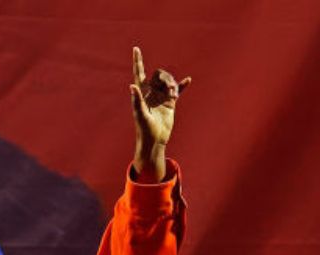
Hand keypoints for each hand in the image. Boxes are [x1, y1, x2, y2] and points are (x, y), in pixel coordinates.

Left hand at [130, 45, 189, 181]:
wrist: (155, 140)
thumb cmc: (144, 129)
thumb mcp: (140, 114)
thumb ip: (137, 100)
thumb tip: (131, 86)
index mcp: (142, 92)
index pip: (139, 73)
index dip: (137, 61)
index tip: (136, 49)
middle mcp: (151, 92)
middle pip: (159, 75)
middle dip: (166, 78)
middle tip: (170, 89)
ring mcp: (161, 96)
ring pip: (168, 81)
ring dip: (173, 84)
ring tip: (173, 94)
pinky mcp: (170, 103)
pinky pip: (177, 91)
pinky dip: (182, 86)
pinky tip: (188, 80)